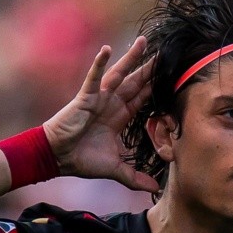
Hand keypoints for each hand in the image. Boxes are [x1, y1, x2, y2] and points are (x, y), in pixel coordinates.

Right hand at [42, 37, 160, 192]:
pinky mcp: (86, 97)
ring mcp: (99, 98)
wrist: (58, 158)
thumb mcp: (115, 170)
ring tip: (145, 42)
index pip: (143, 99)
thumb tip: (155, 190)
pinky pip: (94, 77)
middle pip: (137, 82)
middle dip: (151, 68)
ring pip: (120, 74)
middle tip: (167, 52)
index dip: (157, 88)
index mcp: (120, 117)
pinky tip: (107, 49)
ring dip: (131, 58)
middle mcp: (112, 103)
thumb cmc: (82, 160)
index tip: (174, 76)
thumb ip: (135, 178)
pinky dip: (100, 64)